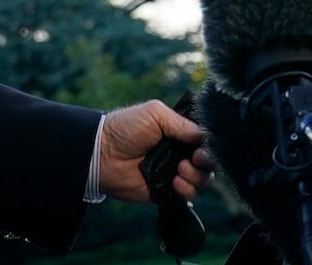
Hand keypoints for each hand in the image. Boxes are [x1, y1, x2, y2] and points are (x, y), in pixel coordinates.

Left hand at [97, 99, 215, 202]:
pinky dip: (186, 191)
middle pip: (208, 164)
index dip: (209, 147)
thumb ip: (183, 124)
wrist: (102, 153)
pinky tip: (174, 183)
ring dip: (196, 177)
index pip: (205, 142)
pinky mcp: (166, 192)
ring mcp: (174, 174)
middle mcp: (179, 154)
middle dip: (206, 163)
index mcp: (179, 134)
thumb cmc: (126, 128)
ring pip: (202, 181)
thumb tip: (206, 137)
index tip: (201, 148)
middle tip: (194, 159)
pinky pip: (187, 197)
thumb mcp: (156, 114)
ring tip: (179, 170)